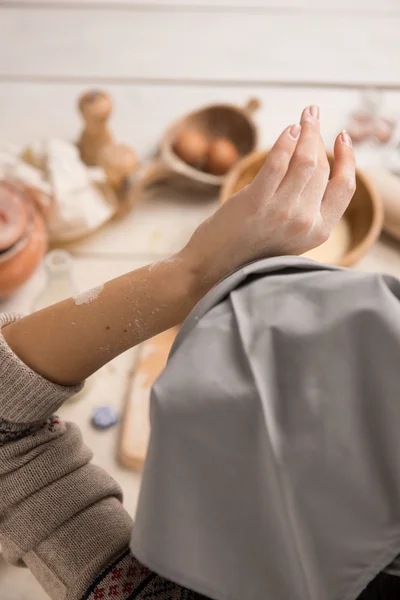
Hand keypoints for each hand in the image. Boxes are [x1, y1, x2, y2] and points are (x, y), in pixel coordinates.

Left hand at [183, 105, 355, 286]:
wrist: (214, 268)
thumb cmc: (249, 248)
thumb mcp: (288, 234)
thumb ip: (304, 207)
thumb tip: (311, 161)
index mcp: (318, 232)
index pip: (344, 188)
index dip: (347, 159)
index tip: (342, 138)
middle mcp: (304, 222)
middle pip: (321, 168)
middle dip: (319, 135)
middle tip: (313, 114)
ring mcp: (281, 212)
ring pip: (305, 160)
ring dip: (307, 130)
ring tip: (304, 115)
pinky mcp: (256, 202)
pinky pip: (277, 162)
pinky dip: (285, 141)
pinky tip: (287, 130)